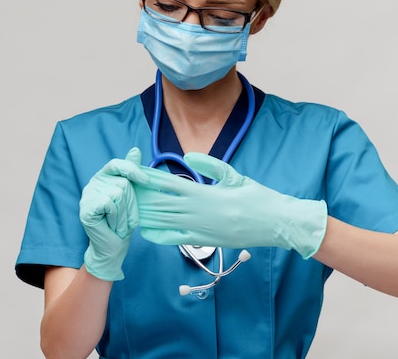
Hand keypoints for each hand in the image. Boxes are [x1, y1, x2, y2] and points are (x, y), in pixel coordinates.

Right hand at [80, 147, 148, 279]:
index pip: (117, 164)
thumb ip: (131, 172)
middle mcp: (93, 183)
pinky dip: (115, 217)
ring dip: (124, 213)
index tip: (146, 181)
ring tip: (118, 222)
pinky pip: (109, 204)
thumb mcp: (132, 195)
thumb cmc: (123, 221)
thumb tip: (135, 149)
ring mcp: (87, 196)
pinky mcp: (85, 209)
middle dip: (130, 203)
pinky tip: (110, 225)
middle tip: (125, 217)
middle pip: (122, 183)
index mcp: (104, 178)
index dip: (133, 170)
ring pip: (118, 194)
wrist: (113, 247)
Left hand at [135, 152, 326, 258]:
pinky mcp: (203, 241)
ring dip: (145, 215)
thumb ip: (209, 165)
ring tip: (128, 209)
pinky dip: (160, 236)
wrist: (274, 223)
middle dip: (141, 197)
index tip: (133, 173)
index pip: (167, 183)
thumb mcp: (234, 175)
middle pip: (160, 203)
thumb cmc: (256, 197)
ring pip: (164, 221)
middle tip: (123, 191)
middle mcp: (196, 211)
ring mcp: (198, 228)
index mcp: (203, 192)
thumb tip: (187, 157)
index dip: (148, 178)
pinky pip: (176, 239)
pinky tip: (147, 232)